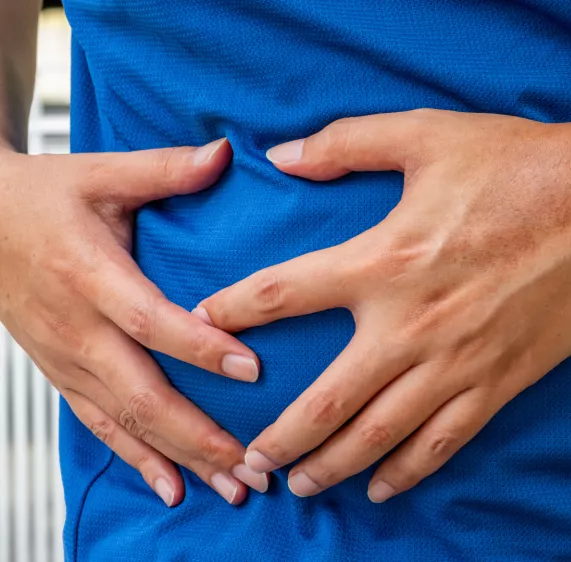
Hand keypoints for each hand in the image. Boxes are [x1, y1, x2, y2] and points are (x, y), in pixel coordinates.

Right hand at [0, 140, 267, 505]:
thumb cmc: (42, 197)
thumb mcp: (100, 174)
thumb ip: (165, 168)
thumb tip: (225, 153)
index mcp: (90, 275)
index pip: (151, 320)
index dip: (201, 347)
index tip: (252, 371)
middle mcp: (76, 328)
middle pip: (142, 393)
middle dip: (200, 435)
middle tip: (254, 464)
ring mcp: (65, 360)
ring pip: (126, 423)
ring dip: (181, 459)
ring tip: (232, 489)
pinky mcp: (61, 375)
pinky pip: (100, 427)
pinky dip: (138, 460)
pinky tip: (174, 488)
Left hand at [198, 109, 570, 500]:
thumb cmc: (518, 166)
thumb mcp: (427, 135)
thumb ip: (347, 143)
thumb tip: (282, 154)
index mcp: (384, 260)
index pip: (284, 295)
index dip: (233, 312)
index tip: (203, 326)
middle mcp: (411, 325)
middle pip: (324, 399)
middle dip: (278, 437)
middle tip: (247, 461)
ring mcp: (457, 362)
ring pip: (379, 434)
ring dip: (332, 466)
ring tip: (299, 486)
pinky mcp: (499, 381)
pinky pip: (443, 442)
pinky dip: (408, 472)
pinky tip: (382, 488)